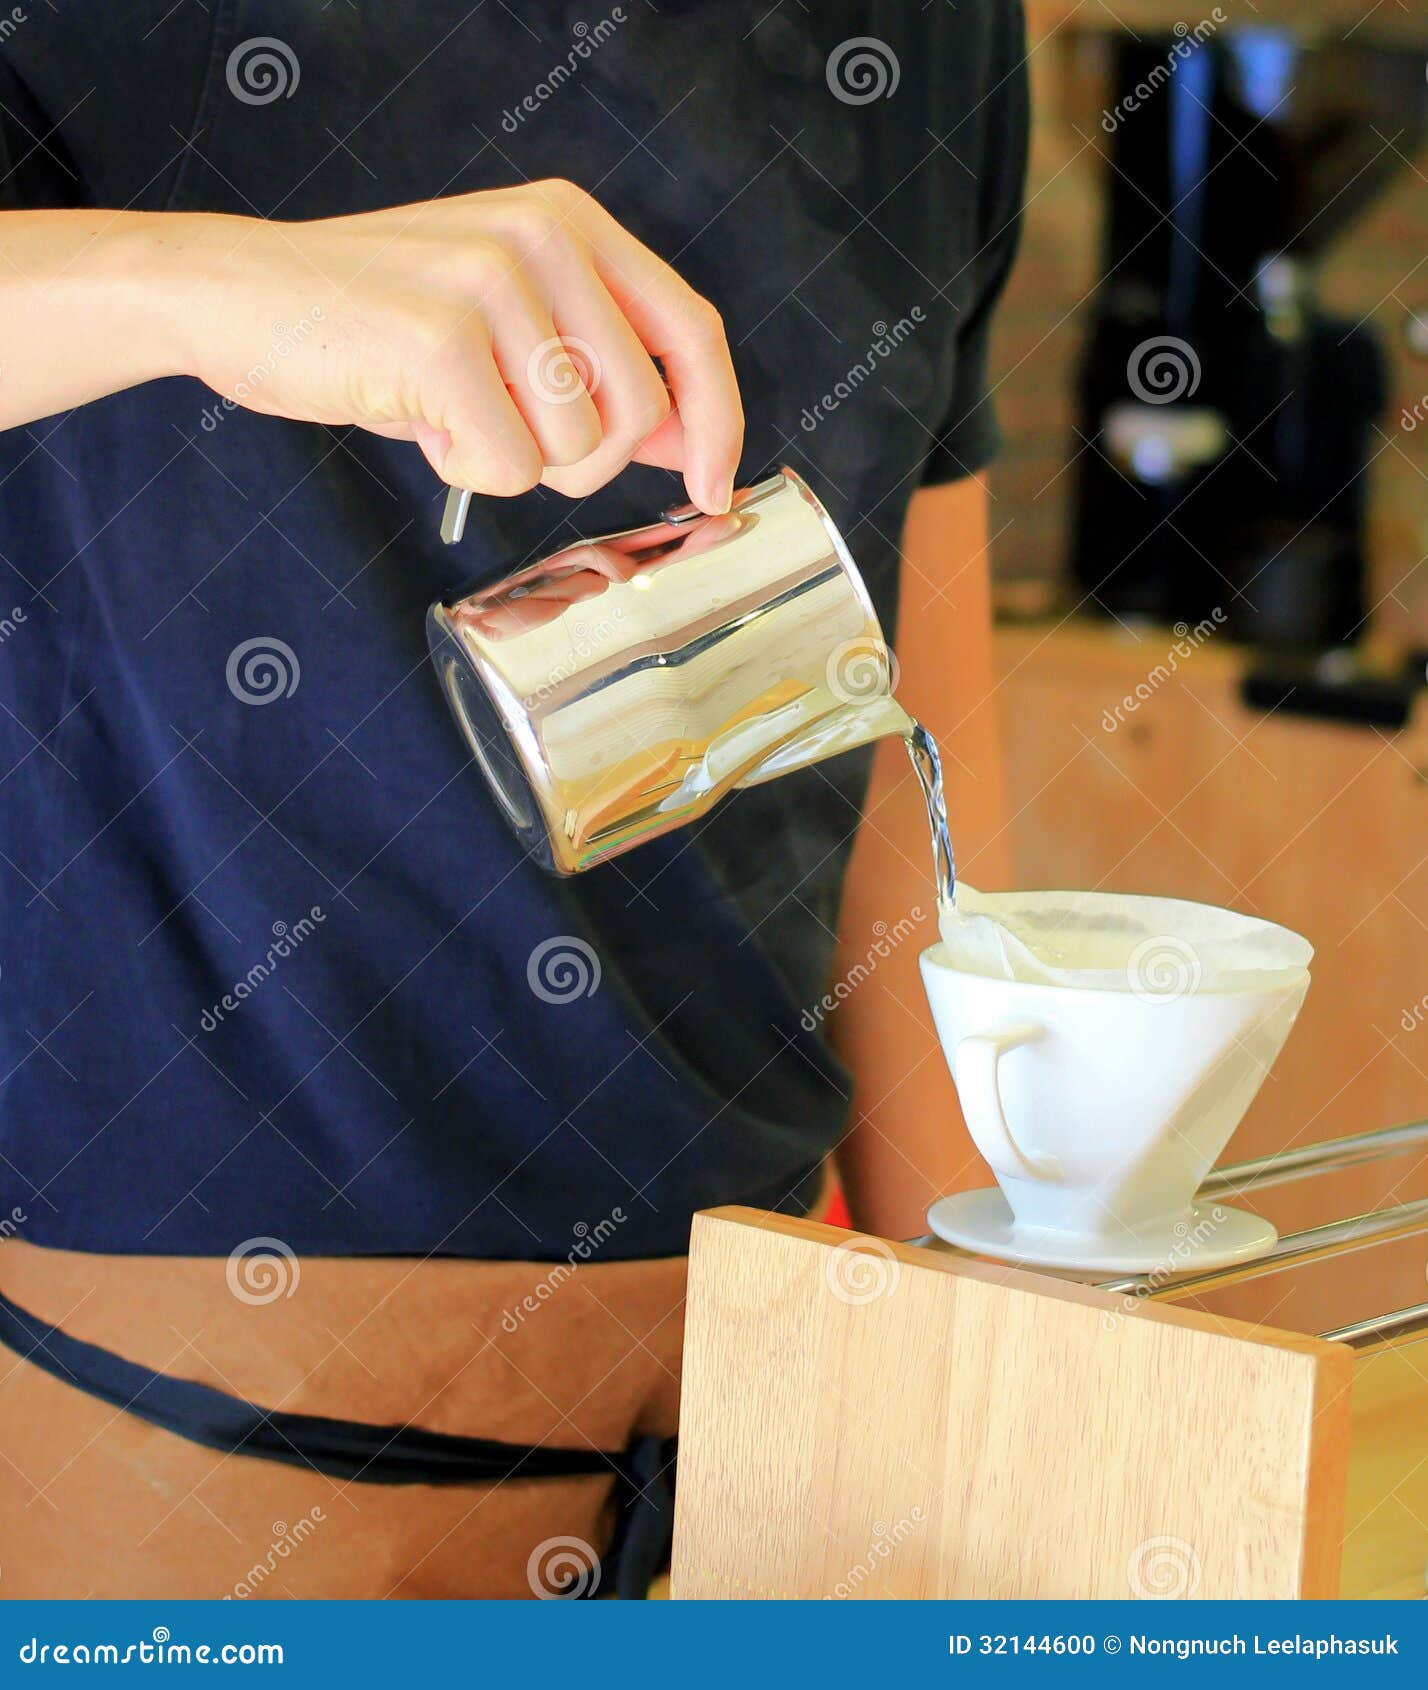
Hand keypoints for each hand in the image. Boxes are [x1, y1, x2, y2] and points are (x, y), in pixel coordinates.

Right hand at [170, 179, 743, 513]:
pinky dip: (463, 470)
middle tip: (505, 433)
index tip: (713, 485)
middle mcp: (544, 236)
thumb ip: (599, 365)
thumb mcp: (508, 323)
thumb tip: (693, 442)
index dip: (716, 420)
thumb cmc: (375, 321)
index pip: (690, 330)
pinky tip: (418, 420)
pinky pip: (506, 466)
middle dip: (579, 460)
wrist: (239, 295)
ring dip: (512, 462)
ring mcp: (493, 282)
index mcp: (571, 222)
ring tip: (449, 411)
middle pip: (639, 414)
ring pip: (577, 450)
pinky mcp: (443, 339)